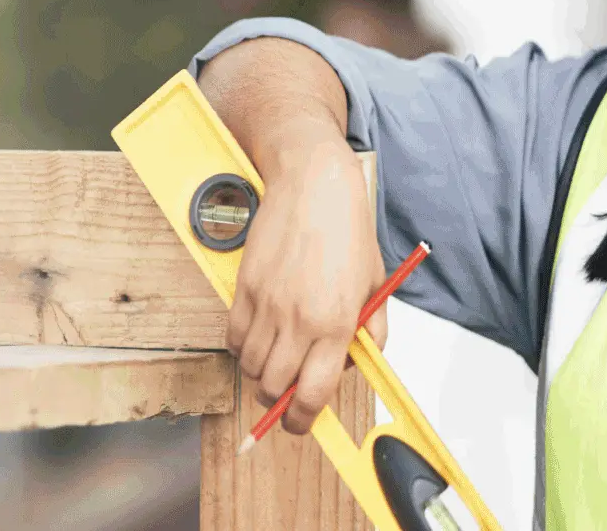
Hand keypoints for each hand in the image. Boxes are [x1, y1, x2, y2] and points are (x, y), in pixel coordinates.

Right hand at [226, 126, 387, 434]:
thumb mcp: (373, 280)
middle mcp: (298, 319)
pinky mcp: (244, 288)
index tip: (303, 422)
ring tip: (276, 358)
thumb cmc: (347, 228)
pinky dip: (242, 347)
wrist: (312, 185)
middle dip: (279, 402)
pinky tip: (259, 336)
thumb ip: (372, 326)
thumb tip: (364, 359)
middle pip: (273, 389)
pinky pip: (233, 338)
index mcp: (336, 322)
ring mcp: (267, 305)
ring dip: (260, 374)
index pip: (313, 395)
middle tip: (288, 391)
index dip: (304, 420)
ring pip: (249, 368)